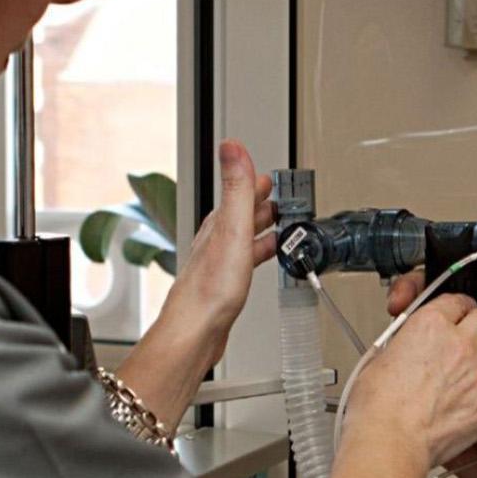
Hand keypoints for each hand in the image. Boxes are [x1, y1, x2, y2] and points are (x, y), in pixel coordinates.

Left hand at [163, 140, 276, 363]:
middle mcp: (217, 240)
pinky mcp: (226, 285)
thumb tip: (231, 146)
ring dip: (262, 229)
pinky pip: (246, 261)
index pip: (240, 193)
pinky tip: (261, 262)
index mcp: (220, 224)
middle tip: (281, 199)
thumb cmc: (209, 289)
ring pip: (245, 238)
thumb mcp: (232, 229)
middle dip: (262, 204)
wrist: (195, 332)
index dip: (257, 183)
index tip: (272, 176)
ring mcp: (221, 263)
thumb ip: (235, 188)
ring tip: (280, 227)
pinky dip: (259, 254)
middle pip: (243, 215)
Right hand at [346, 293, 476, 469]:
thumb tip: (402, 350)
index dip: (454, 307)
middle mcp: (460, 344)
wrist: (388, 445)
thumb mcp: (375, 361)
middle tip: (470, 336)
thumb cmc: (376, 410)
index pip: (454, 301)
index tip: (452, 312)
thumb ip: (399, 347)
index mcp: (430, 325)